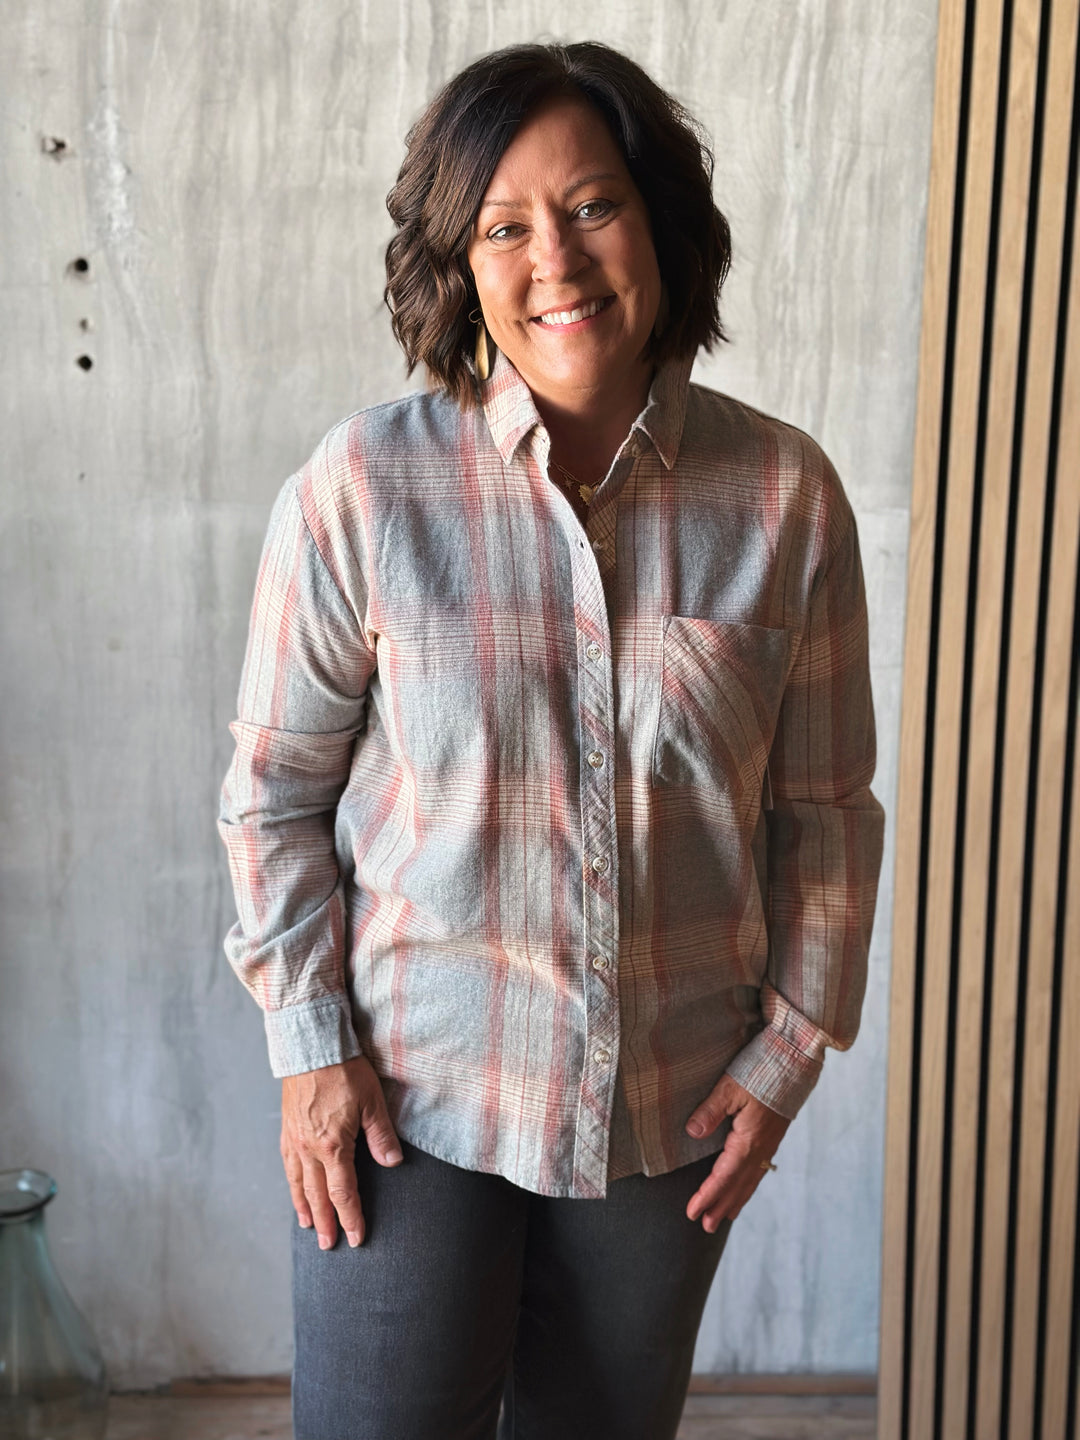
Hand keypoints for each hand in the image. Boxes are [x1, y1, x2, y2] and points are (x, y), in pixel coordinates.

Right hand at [280, 1056, 402, 1249]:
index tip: (355, 1237)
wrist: (311, 1047)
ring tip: (310, 1226)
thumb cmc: (345, 1071)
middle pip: (317, 1195)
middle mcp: (309, 1149)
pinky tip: (295, 1190)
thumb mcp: (372, 1101)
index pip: (342, 1192)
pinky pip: (287, 1165)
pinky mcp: (286, 1128)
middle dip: (326, 1222)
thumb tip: (393, 1162)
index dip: (350, 1217)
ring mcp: (294, 1139)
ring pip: (298, 1183)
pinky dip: (292, 1184)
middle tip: (329, 1245)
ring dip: (305, 1208)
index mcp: (333, 1146)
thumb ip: (381, 1135)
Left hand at [684, 1074, 790, 1231]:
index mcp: (749, 1141)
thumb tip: (692, 1132)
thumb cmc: (762, 1070)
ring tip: (725, 1216)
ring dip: (736, 1199)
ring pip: (750, 1180)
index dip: (707, 1196)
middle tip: (706, 1226)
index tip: (692, 1213)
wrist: (796, 1060)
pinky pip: (759, 1169)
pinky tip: (745, 1186)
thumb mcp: (730, 1087)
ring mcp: (769, 1144)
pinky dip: (749, 1184)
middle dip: (721, 1206)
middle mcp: (761, 1148)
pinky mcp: (773, 1136)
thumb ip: (710, 1111)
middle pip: (738, 1186)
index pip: (723, 1177)